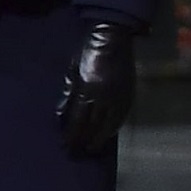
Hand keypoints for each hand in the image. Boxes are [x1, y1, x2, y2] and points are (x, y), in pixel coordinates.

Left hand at [58, 16, 137, 153]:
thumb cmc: (87, 51)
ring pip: (109, 124)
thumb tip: (62, 115)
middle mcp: (104, 95)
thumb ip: (69, 93)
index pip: (78, 120)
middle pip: (93, 126)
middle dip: (84, 141)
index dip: (72, 135)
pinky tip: (108, 134)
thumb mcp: (72, 71)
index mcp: (88, 89)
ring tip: (92, 149)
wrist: (113, 36)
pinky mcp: (129, 92)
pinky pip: (122, 116)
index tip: (66, 146)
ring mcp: (119, 95)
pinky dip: (114, 127)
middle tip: (77, 154)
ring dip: (100, 138)